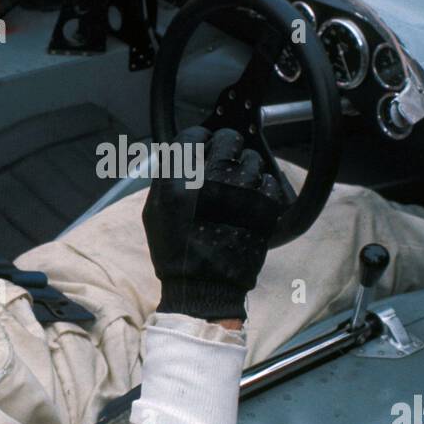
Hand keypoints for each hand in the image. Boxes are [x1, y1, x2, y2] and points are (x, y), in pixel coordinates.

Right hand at [142, 126, 285, 321]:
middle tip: (224, 159)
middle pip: (228, 138)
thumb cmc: (176, 253)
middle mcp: (212, 181)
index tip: (202, 144)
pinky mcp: (264, 207)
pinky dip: (262, 185)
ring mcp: (242, 193)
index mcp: (180, 180)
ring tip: (239, 182)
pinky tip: (252, 197)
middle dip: (226, 145)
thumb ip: (165, 178)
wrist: (205, 288)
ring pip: (252, 157)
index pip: (193, 136)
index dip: (199, 138)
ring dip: (246, 166)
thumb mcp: (154, 212)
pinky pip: (269, 181)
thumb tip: (180, 154)